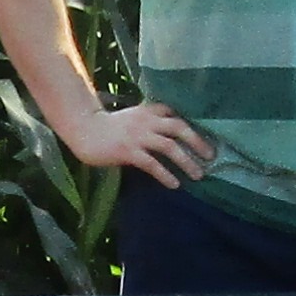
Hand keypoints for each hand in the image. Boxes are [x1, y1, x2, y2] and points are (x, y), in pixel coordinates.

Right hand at [59, 96, 216, 189]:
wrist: (84, 129)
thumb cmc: (108, 127)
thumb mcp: (133, 117)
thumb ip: (150, 121)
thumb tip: (169, 134)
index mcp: (148, 111)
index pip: (175, 115)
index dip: (192, 126)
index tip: (205, 138)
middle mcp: (146, 121)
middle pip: (178, 128)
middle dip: (197, 142)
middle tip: (211, 156)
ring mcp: (137, 136)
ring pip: (169, 146)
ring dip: (186, 161)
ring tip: (198, 175)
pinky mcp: (128, 151)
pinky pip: (152, 164)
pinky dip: (166, 174)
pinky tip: (175, 184)